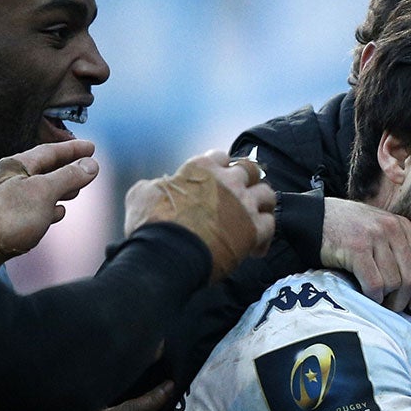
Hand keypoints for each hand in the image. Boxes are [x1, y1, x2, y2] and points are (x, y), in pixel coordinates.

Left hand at [0, 140, 99, 265]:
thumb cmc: (5, 217)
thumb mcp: (44, 191)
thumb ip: (68, 176)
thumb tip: (90, 165)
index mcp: (15, 166)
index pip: (49, 151)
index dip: (72, 149)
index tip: (90, 147)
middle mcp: (8, 179)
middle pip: (44, 169)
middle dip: (67, 168)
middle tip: (86, 167)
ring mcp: (5, 199)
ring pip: (39, 188)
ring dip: (60, 188)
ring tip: (76, 191)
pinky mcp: (5, 218)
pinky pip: (32, 206)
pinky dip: (49, 206)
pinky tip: (58, 212)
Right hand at [124, 151, 275, 282]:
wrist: (168, 254)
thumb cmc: (151, 225)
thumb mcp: (140, 195)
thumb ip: (153, 185)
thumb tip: (153, 186)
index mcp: (202, 168)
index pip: (220, 156)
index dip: (219, 168)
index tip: (218, 179)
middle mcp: (228, 181)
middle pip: (251, 170)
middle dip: (247, 180)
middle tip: (241, 195)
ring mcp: (244, 204)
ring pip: (267, 194)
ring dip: (262, 204)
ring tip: (254, 216)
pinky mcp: (254, 229)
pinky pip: (271, 226)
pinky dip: (265, 235)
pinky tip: (255, 246)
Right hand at [321, 198, 410, 312]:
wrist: (312, 217)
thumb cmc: (346, 230)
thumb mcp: (379, 231)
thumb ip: (397, 250)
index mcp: (403, 226)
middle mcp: (393, 229)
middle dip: (403, 300)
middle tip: (391, 308)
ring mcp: (375, 237)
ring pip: (394, 283)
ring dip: (386, 300)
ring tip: (376, 301)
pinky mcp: (357, 248)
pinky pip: (374, 283)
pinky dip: (372, 296)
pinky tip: (365, 296)